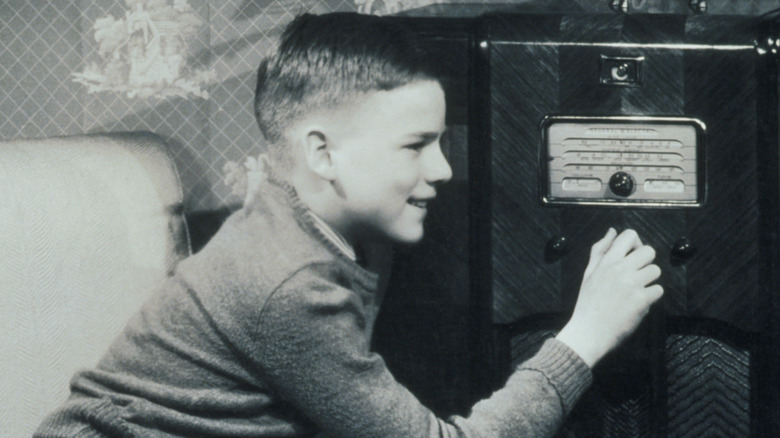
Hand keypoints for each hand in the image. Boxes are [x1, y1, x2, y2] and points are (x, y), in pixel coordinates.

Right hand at [555, 228, 662, 367]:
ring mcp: (632, 284)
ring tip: (635, 291)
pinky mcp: (641, 300)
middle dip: (645, 262)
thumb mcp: (589, 273)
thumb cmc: (588, 302)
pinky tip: (638, 303)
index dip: (635, 243)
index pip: (629, 235)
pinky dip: (651, 297)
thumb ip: (600, 250)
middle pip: (649, 251)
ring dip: (649, 281)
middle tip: (636, 275)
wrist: (588, 332)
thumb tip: (612, 231)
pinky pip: (658, 290)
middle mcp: (620, 269)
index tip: (631, 255)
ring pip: (655, 271)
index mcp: (607, 261)